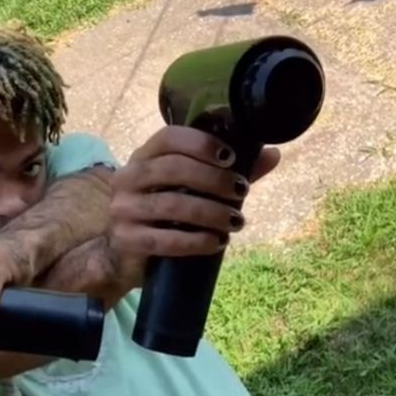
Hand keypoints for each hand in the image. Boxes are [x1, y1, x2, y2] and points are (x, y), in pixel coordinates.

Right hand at [109, 126, 280, 258]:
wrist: (124, 256)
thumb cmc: (163, 216)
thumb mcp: (190, 189)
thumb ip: (226, 172)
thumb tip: (272, 155)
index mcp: (143, 157)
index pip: (168, 138)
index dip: (200, 144)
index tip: (230, 157)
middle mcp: (128, 178)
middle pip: (173, 169)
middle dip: (213, 180)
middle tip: (240, 192)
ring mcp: (124, 209)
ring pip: (172, 205)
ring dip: (211, 213)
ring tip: (236, 222)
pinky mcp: (127, 239)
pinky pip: (166, 239)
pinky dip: (196, 241)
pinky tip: (217, 243)